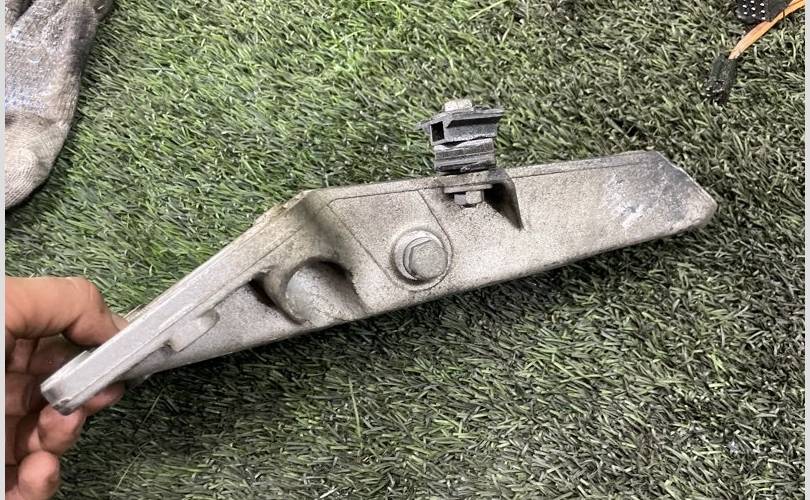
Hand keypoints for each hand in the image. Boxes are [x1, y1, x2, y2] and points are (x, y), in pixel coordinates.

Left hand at [5, 277, 125, 499]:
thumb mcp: (5, 303)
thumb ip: (67, 301)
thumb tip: (114, 324)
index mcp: (1, 341)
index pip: (61, 343)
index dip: (95, 350)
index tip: (120, 358)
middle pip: (63, 392)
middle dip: (87, 397)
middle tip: (91, 395)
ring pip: (52, 440)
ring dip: (66, 439)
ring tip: (57, 432)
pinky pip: (32, 484)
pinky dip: (45, 482)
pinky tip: (39, 469)